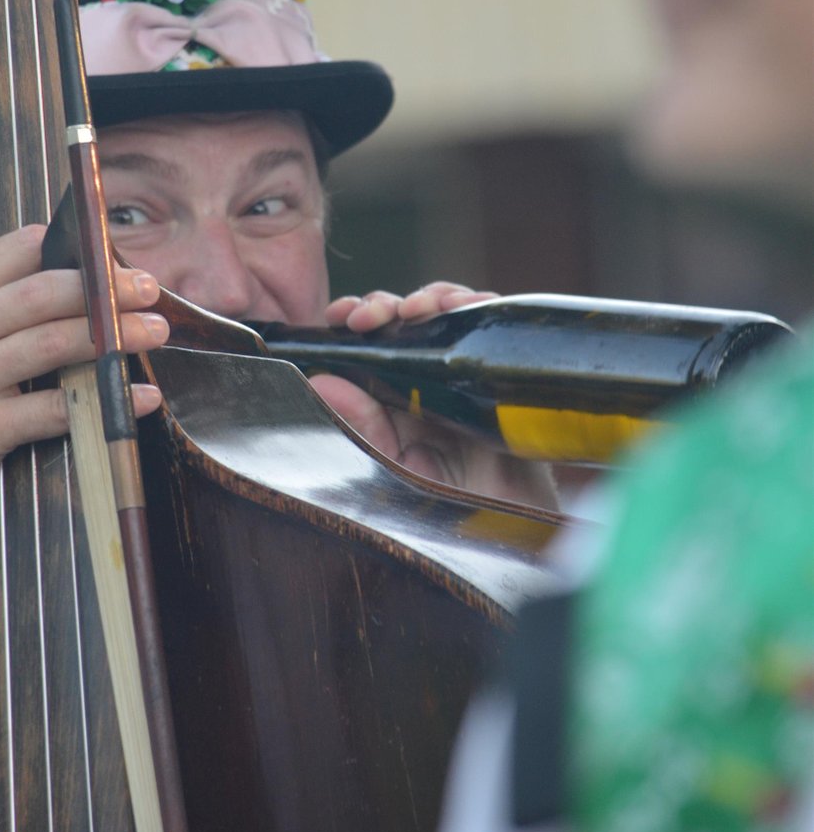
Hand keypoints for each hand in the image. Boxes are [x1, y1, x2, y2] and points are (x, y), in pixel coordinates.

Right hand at [0, 224, 168, 639]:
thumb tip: (72, 286)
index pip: (17, 250)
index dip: (75, 248)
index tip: (117, 259)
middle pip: (44, 291)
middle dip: (107, 287)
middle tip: (150, 290)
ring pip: (55, 342)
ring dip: (117, 335)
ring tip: (155, 332)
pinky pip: (58, 408)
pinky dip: (109, 400)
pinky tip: (140, 398)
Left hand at [313, 282, 558, 508]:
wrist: (511, 533)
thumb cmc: (448, 512)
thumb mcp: (394, 470)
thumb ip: (361, 427)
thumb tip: (320, 380)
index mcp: (396, 396)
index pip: (370, 343)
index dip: (354, 319)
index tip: (340, 317)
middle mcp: (429, 378)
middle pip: (404, 320)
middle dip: (385, 305)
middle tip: (372, 317)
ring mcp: (467, 370)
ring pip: (445, 313)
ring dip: (430, 298)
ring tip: (420, 309)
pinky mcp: (501, 368)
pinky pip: (489, 323)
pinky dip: (477, 303)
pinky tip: (464, 307)